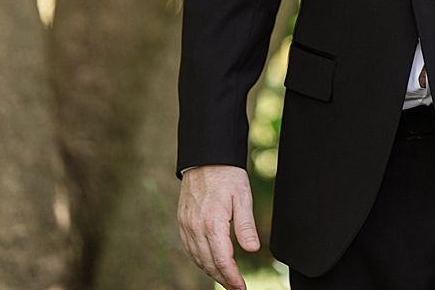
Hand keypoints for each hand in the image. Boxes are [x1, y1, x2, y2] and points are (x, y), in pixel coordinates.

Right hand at [178, 164, 258, 289]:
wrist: (206, 157)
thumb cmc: (228, 175)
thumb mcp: (243, 197)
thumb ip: (246, 226)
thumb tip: (252, 249)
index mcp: (213, 222)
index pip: (222, 260)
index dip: (233, 277)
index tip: (242, 287)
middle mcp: (196, 227)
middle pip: (208, 263)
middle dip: (223, 278)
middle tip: (236, 287)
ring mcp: (186, 224)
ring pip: (197, 258)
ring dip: (211, 271)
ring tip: (225, 279)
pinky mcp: (182, 221)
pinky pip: (189, 248)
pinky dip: (199, 259)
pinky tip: (208, 262)